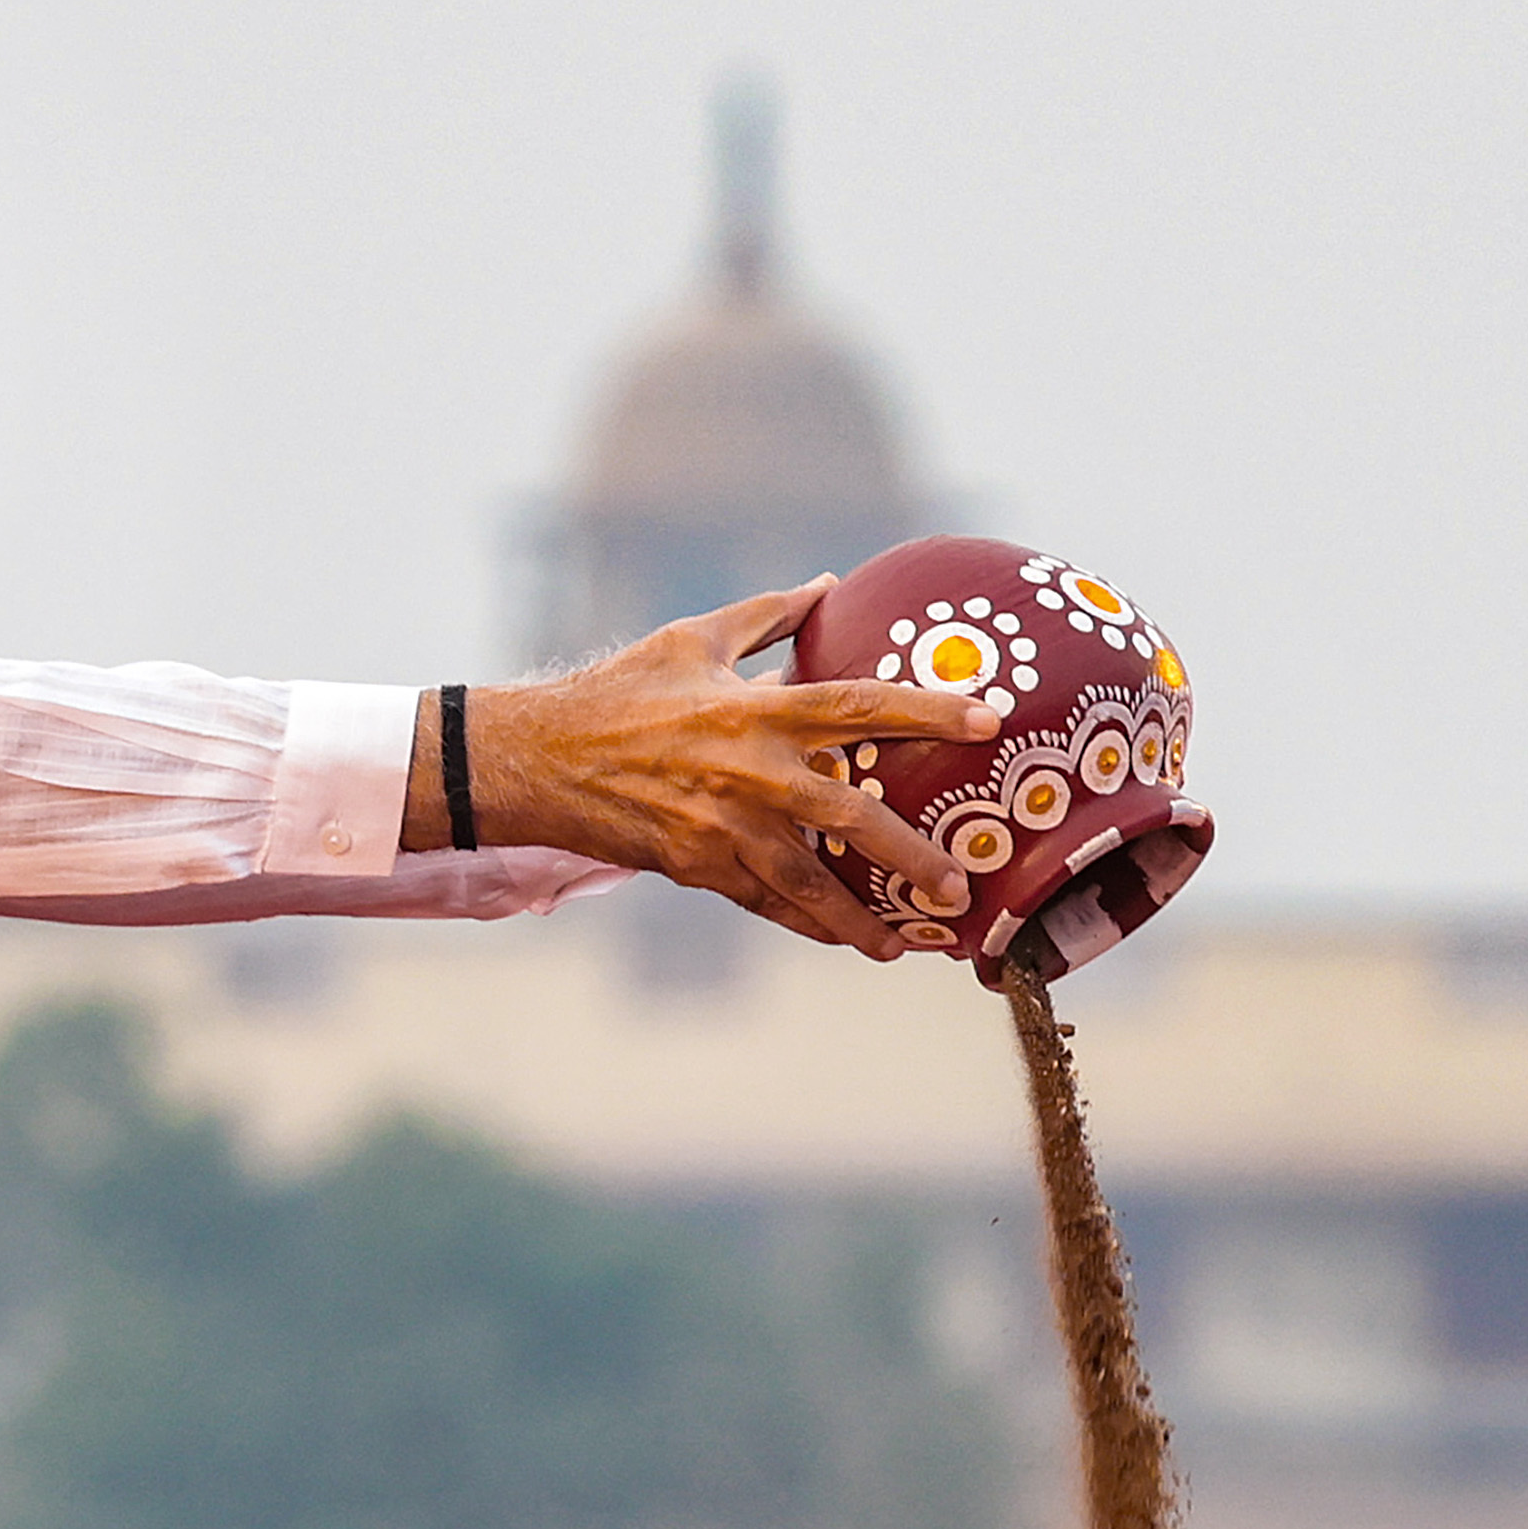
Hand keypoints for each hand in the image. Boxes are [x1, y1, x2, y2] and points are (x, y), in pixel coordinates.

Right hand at [420, 581, 997, 956]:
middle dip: (912, 858)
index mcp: (756, 709)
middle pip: (852, 818)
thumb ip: (766, 616)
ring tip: (907, 944)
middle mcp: (750, 772)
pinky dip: (807, 923)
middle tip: (960, 887)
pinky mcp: (699, 866)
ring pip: (809, 884)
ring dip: (861, 918)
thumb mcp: (691, 640)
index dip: (929, 711)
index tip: (988, 720)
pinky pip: (765, 901)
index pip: (861, 705)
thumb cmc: (618, 692)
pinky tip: (844, 938)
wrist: (539, 760)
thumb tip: (826, 583)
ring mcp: (724, 827)